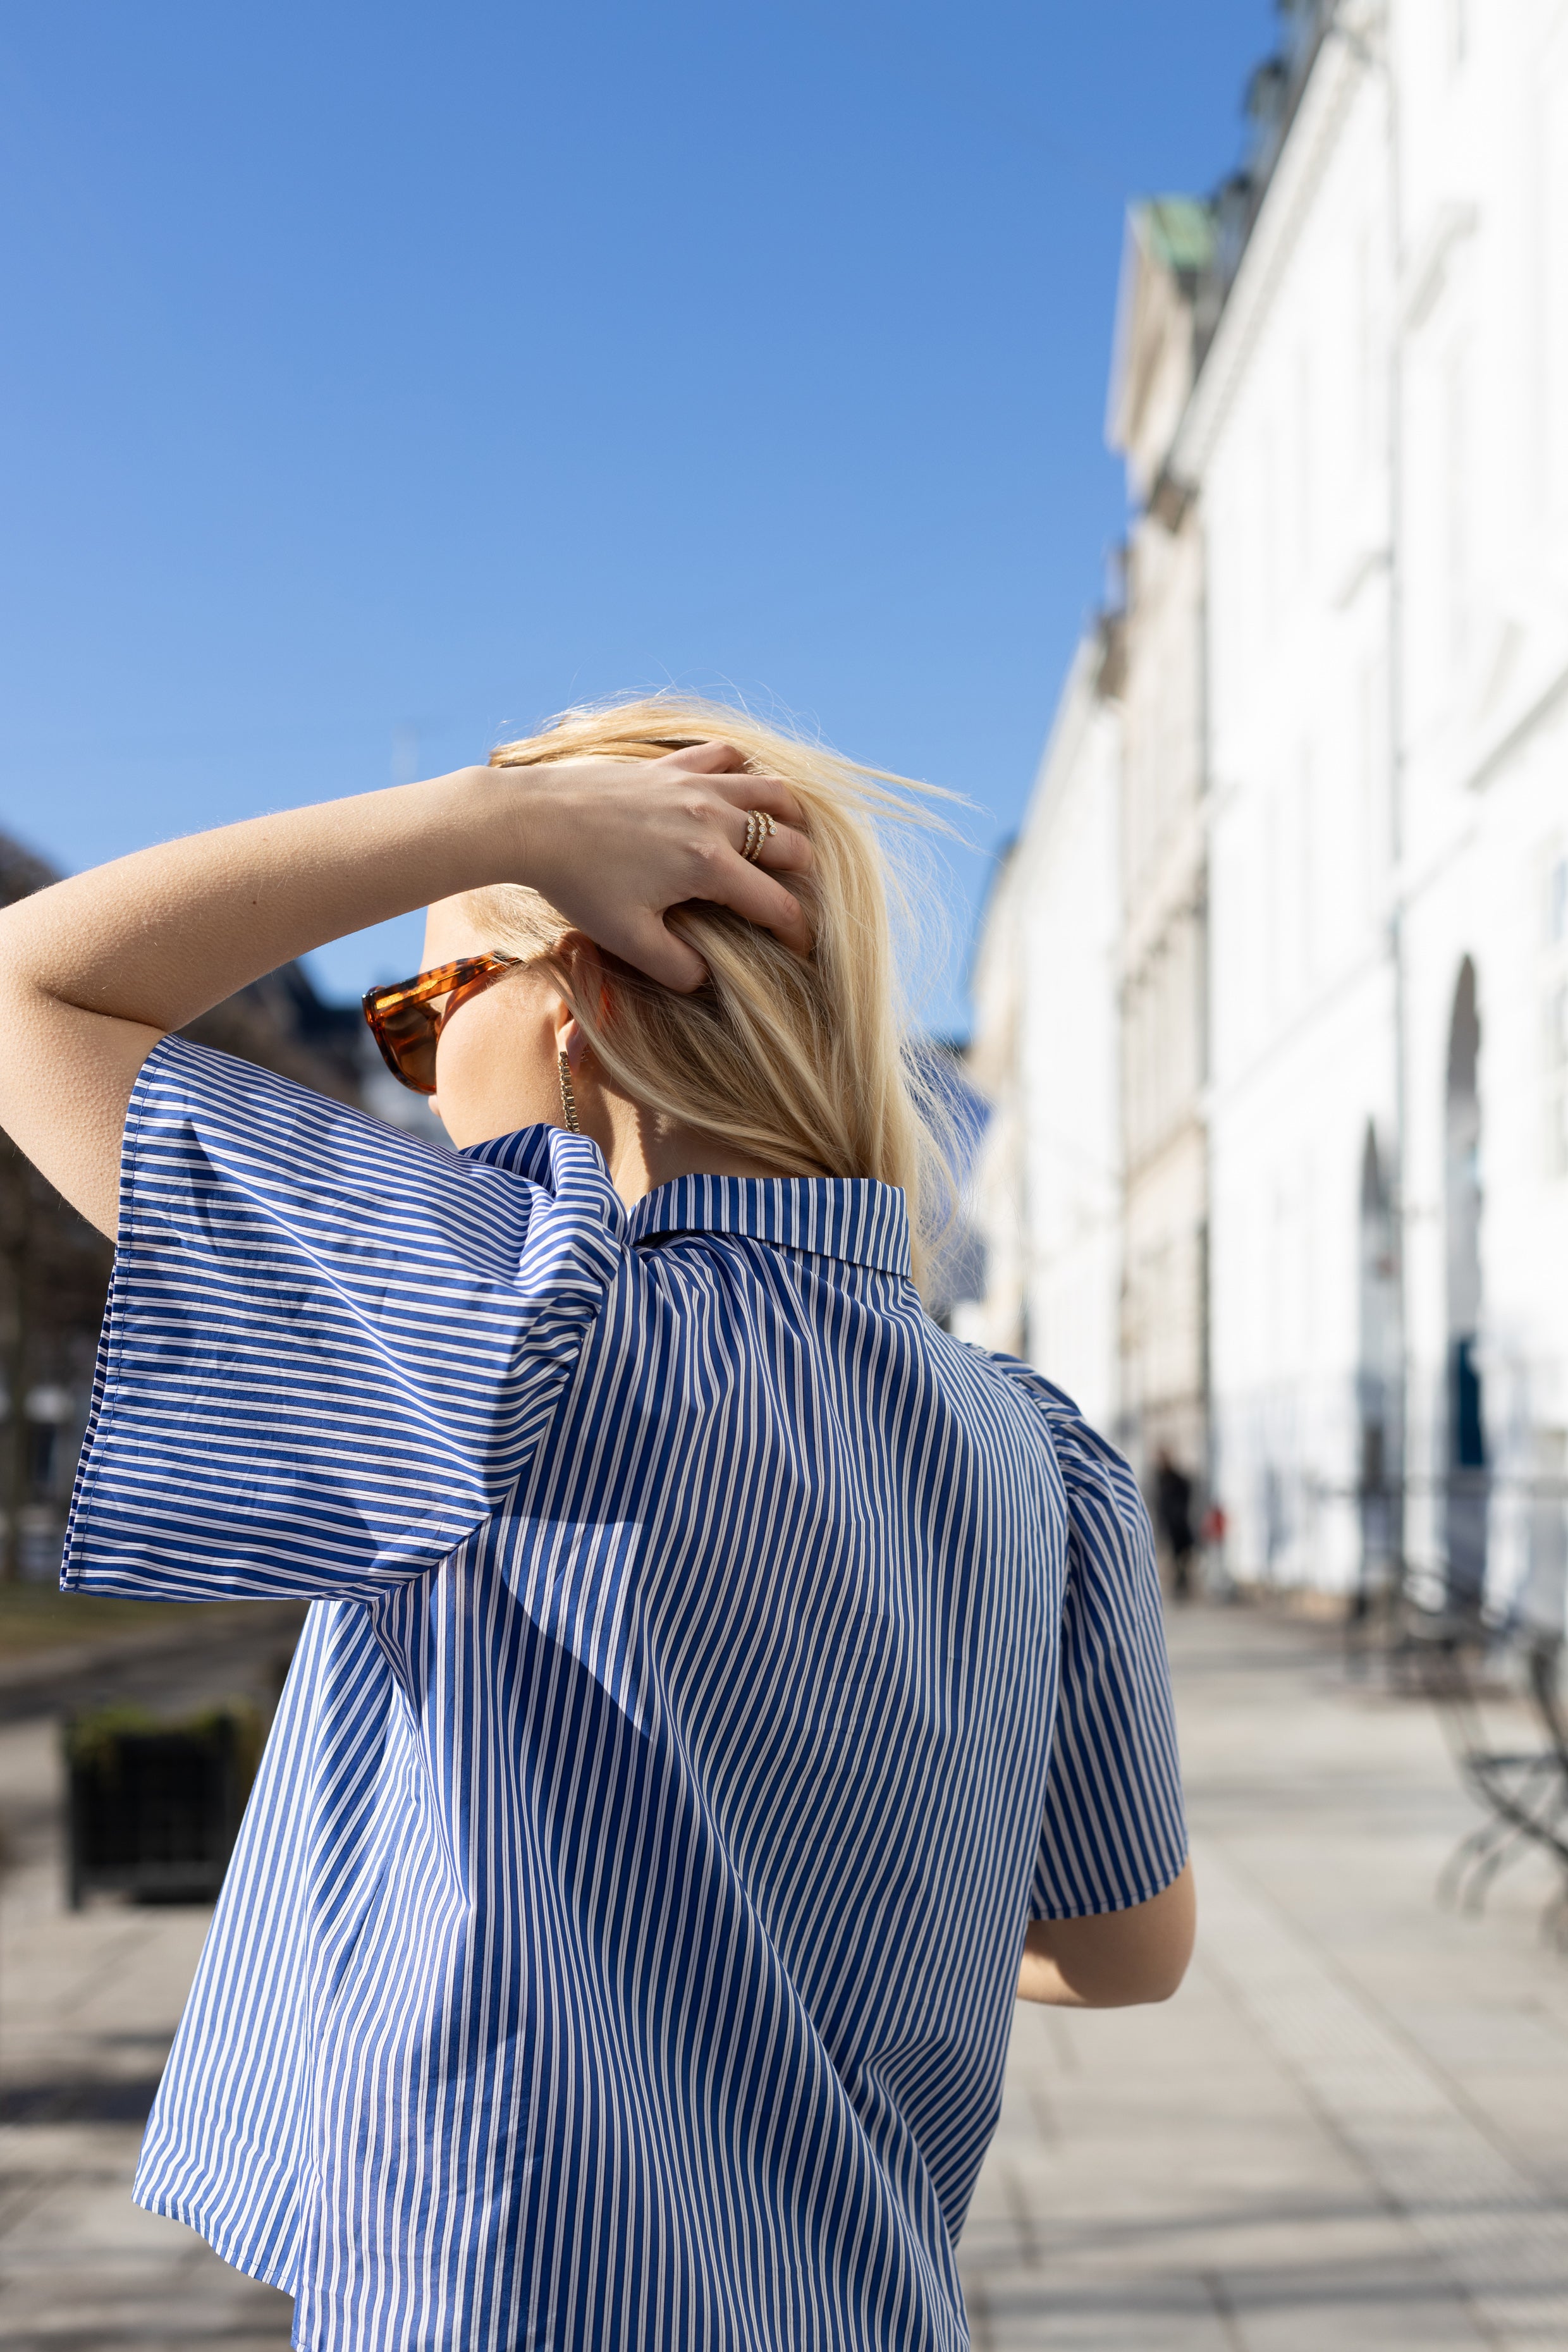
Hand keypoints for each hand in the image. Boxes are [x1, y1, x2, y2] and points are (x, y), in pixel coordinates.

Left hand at [500, 741, 815, 991]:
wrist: (531, 820)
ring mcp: (695, 785)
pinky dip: (742, 769)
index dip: (798, 932)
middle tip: (795, 894)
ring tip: (791, 834)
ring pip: (770, 791)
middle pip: (790, 844)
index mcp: (710, 867)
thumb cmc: (577, 884)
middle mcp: (714, 819)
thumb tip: (707, 977)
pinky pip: (723, 755)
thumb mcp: (627, 940)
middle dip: (804, 875)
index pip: (777, 904)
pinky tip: (738, 784)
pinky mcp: (671, 766)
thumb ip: (676, 967)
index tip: (802, 949)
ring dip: (790, 816)